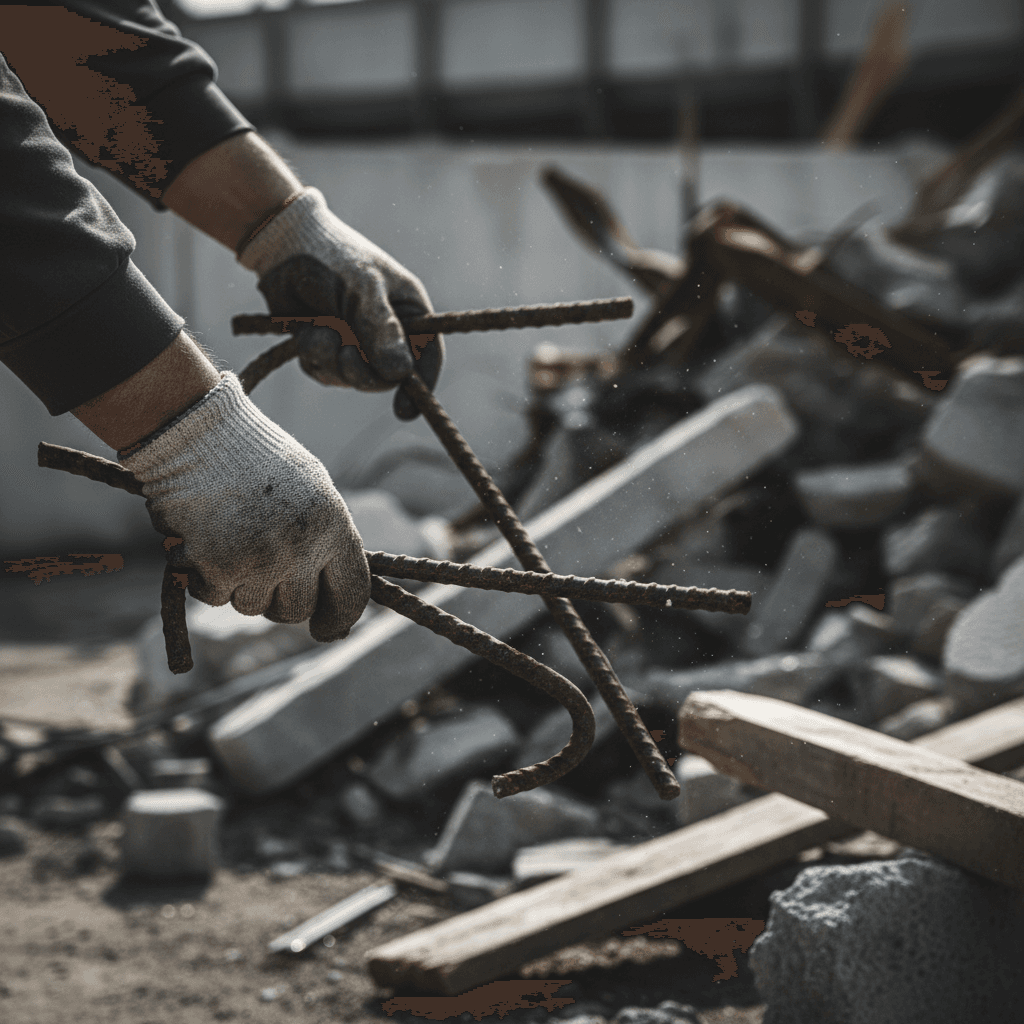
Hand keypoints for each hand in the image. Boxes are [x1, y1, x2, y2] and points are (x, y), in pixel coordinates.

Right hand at [119, 372, 370, 641]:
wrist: (197, 435)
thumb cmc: (254, 457)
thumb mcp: (310, 488)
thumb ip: (326, 536)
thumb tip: (337, 589)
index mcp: (333, 525)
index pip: (352, 591)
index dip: (340, 617)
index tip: (328, 629)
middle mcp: (303, 548)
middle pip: (298, 609)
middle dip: (279, 597)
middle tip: (259, 564)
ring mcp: (261, 561)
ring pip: (253, 606)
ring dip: (239, 584)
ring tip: (230, 538)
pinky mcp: (219, 569)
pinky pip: (215, 597)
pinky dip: (205, 577)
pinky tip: (203, 541)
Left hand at [238, 187, 443, 420]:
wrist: (284, 245)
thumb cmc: (334, 257)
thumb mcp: (364, 289)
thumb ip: (382, 330)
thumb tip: (401, 374)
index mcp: (409, 312)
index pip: (427, 355)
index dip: (420, 385)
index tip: (404, 411)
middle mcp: (386, 332)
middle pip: (385, 377)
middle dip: (361, 370)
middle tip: (345, 354)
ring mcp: (355, 342)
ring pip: (350, 378)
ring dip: (330, 359)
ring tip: (319, 328)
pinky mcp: (326, 349)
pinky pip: (323, 372)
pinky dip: (313, 357)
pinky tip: (308, 332)